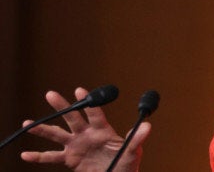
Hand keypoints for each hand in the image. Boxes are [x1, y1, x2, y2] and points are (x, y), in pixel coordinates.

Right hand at [20, 87, 150, 171]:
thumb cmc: (126, 163)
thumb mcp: (133, 151)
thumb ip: (136, 138)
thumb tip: (147, 125)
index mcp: (102, 130)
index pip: (94, 114)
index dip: (88, 102)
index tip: (80, 91)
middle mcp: (87, 135)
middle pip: (72, 118)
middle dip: (62, 106)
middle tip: (50, 94)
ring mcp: (77, 146)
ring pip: (58, 135)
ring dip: (43, 129)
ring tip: (28, 123)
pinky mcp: (70, 159)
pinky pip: (52, 157)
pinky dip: (39, 157)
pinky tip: (26, 154)